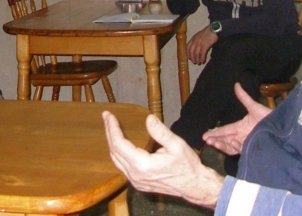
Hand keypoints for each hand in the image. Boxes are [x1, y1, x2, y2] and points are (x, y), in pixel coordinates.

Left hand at [102, 111, 222, 207]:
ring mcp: (136, 182)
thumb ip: (160, 132)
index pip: (119, 144)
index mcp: (142, 165)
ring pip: (116, 160)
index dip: (112, 128)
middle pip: (114, 152)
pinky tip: (120, 143)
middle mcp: (135, 175)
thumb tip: (148, 118)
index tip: (108, 115)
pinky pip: (122, 167)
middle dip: (109, 133)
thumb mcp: (177, 145)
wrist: (195, 186)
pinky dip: (118, 152)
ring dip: (112, 142)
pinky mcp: (139, 184)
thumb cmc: (187, 165)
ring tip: (111, 127)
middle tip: (107, 117)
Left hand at [187, 26, 217, 64]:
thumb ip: (197, 41)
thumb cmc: (208, 33)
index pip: (187, 47)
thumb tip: (196, 49)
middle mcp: (195, 41)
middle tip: (195, 62)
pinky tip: (203, 60)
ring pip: (196, 53)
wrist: (214, 29)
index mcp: (193, 38)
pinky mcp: (205, 45)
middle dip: (192, 58)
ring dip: (197, 59)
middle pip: (191, 51)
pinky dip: (202, 58)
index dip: (188, 54)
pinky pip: (202, 53)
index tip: (190, 58)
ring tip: (199, 63)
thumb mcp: (199, 36)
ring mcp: (200, 43)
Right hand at [202, 83, 270, 155]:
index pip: (225, 130)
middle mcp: (241, 136)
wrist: (283, 129)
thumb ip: (244, 97)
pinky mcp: (251, 150)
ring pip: (230, 146)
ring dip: (221, 145)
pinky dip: (232, 148)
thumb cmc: (270, 117)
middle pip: (225, 139)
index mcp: (241, 126)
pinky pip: (239, 150)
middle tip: (206, 140)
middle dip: (215, 139)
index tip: (205, 135)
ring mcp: (246, 143)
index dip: (215, 132)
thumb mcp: (254, 107)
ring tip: (212, 143)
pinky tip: (227, 144)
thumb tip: (236, 84)